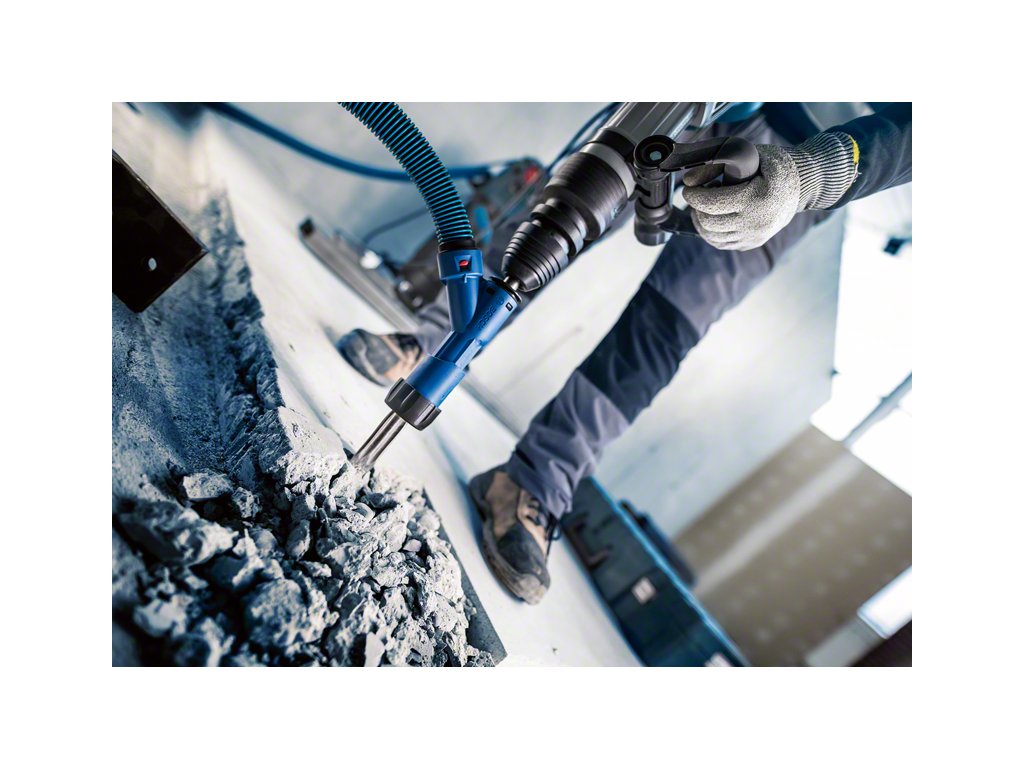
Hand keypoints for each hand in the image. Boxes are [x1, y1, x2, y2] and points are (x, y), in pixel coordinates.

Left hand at [682, 132, 857, 251]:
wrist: (802, 185)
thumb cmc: (773, 166)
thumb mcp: (748, 156)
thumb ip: (717, 165)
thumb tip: (688, 180)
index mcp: (757, 198)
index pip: (713, 203)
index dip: (694, 195)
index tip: (688, 187)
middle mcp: (757, 222)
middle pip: (709, 222)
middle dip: (696, 208)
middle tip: (698, 194)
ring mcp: (755, 236)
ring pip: (712, 236)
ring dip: (701, 220)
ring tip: (707, 205)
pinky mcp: (752, 243)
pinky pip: (721, 243)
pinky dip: (710, 231)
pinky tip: (713, 216)